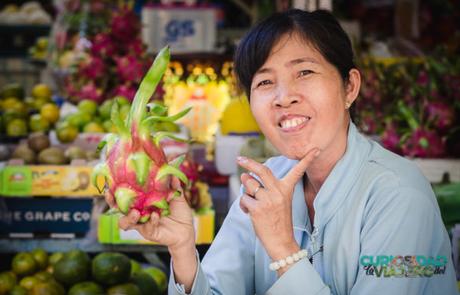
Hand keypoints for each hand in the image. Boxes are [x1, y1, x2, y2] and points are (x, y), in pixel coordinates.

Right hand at [105, 177, 194, 252]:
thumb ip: (174, 186)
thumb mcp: (177, 197)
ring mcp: (142, 224)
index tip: (109, 182)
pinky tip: (155, 215)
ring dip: (128, 217)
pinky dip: (151, 220)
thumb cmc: (179, 212)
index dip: (115, 189)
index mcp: (142, 201)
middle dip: (112, 202)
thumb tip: (172, 173)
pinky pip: (146, 227)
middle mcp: (138, 212)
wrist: (187, 230)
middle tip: (111, 195)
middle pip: (119, 209)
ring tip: (135, 212)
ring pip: (126, 222)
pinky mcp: (149, 232)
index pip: (125, 195)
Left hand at [237, 148, 319, 262]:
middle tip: (240, 159)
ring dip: (246, 190)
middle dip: (249, 162)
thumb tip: (244, 176)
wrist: (281, 242)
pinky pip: (243, 198)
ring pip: (249, 184)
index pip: (297, 171)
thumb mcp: (278, 201)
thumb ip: (264, 187)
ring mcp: (268, 200)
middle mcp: (278, 192)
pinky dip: (243, 204)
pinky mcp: (257, 209)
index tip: (316, 149)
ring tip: (252, 201)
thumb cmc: (278, 221)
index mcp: (287, 189)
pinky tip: (249, 212)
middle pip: (262, 170)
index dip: (306, 160)